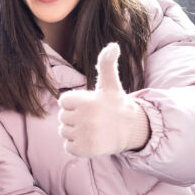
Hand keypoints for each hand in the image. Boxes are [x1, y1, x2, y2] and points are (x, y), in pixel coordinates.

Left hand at [57, 42, 149, 157]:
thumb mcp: (110, 83)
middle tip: (92, 118)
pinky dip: (76, 146)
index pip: (63, 102)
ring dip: (74, 132)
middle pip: (62, 117)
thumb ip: (106, 63)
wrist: (131, 130)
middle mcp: (86, 118)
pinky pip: (68, 147)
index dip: (74, 103)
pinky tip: (90, 140)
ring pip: (64, 132)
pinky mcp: (85, 150)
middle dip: (74, 118)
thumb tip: (113, 45)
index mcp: (87, 101)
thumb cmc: (115, 104)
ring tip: (92, 129)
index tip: (89, 105)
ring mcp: (85, 135)